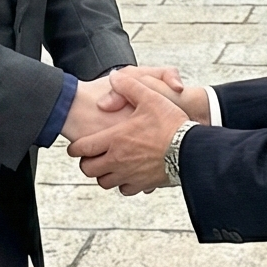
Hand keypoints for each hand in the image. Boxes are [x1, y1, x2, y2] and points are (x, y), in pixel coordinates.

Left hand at [70, 65, 196, 195]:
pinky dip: (122, 184)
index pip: (82, 148)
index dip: (75, 147)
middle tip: (91, 156)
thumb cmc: (171, 124)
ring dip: (103, 174)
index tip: (76, 146)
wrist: (191, 149)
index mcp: (114, 139)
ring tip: (108, 166)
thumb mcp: (150, 97)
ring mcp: (129, 174)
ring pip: (104, 182)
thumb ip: (129, 86)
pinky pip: (124, 190)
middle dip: (86, 162)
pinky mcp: (142, 184)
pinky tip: (127, 175)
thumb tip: (113, 77)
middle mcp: (118, 160)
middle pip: (88, 169)